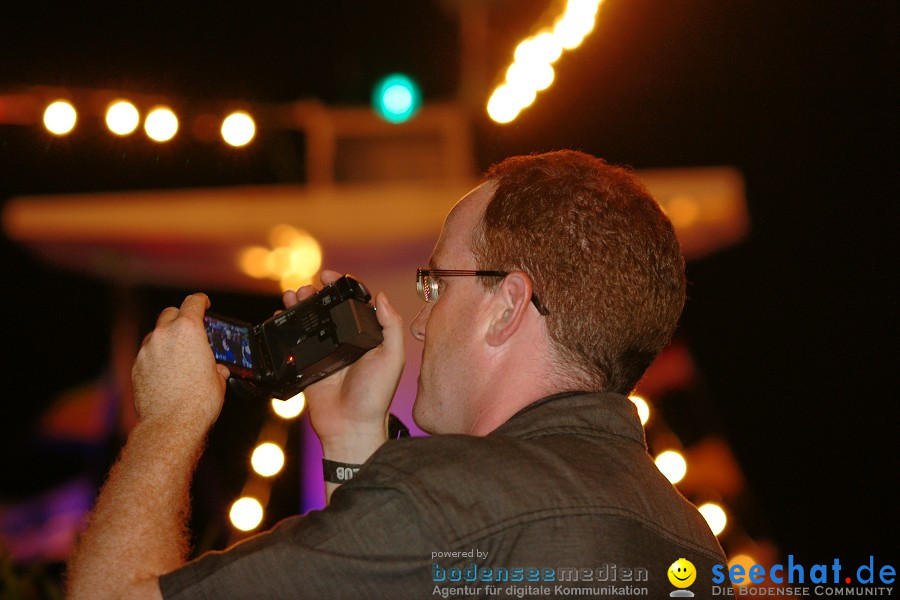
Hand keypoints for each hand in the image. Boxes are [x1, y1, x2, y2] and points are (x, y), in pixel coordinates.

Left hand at [132, 293, 228, 434]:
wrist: (171, 424)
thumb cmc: (198, 402)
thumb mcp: (218, 379)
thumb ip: (216, 366)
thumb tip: (217, 369)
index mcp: (189, 330)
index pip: (193, 302)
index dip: (201, 301)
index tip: (204, 304)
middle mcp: (165, 334)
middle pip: (170, 313)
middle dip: (181, 317)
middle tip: (191, 329)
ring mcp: (147, 350)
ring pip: (156, 333)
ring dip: (167, 338)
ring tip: (178, 355)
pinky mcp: (136, 366)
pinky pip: (147, 353)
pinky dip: (156, 356)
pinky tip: (166, 372)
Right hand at [282, 270, 404, 461]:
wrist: (349, 427)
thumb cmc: (375, 396)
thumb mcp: (392, 358)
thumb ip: (391, 326)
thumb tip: (381, 296)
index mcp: (367, 337)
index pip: (354, 303)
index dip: (341, 287)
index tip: (329, 276)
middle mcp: (346, 341)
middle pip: (328, 309)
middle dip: (315, 293)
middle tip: (306, 287)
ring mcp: (325, 352)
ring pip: (310, 321)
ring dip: (299, 304)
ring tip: (292, 295)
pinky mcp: (307, 364)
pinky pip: (294, 341)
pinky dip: (285, 326)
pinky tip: (280, 316)